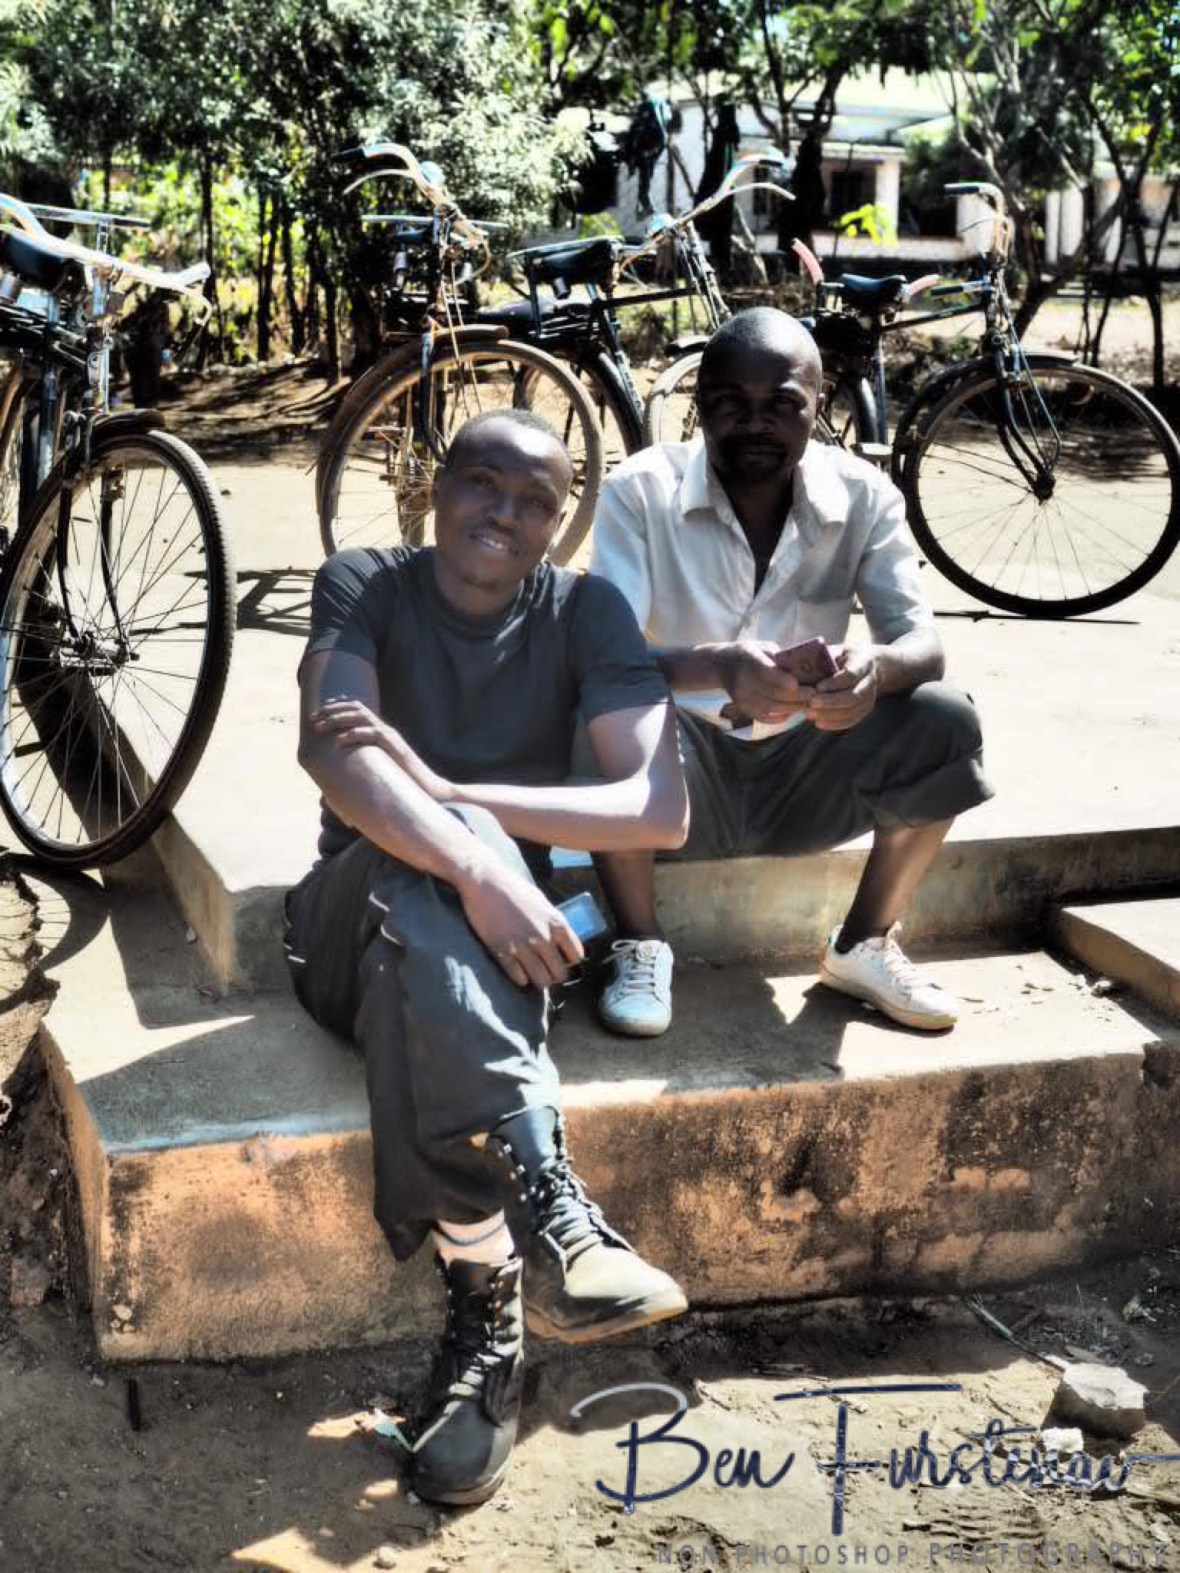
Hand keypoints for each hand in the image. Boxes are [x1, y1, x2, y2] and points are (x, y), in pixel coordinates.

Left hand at [311, 698, 451, 798]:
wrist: (427, 789)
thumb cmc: (402, 782)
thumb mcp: (380, 765)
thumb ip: (365, 758)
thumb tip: (343, 763)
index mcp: (381, 731)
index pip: (358, 708)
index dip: (338, 705)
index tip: (320, 709)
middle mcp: (385, 730)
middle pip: (356, 708)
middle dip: (332, 711)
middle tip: (314, 719)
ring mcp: (391, 737)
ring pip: (361, 718)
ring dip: (338, 720)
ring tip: (321, 727)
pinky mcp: (395, 748)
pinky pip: (372, 735)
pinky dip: (353, 735)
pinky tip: (338, 742)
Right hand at [456, 858, 583, 988]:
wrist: (485, 882)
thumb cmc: (514, 889)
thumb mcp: (543, 902)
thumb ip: (554, 922)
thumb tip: (562, 942)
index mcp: (557, 923)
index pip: (576, 955)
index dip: (569, 962)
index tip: (562, 962)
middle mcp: (543, 937)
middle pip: (560, 973)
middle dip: (555, 976)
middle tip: (548, 973)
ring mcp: (523, 945)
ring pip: (541, 980)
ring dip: (540, 982)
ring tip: (536, 978)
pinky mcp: (502, 951)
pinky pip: (518, 977)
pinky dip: (521, 979)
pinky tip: (519, 975)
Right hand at [720, 641, 814, 723]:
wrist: (721, 665)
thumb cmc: (750, 653)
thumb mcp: (764, 647)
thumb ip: (783, 658)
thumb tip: (808, 668)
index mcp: (751, 660)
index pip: (771, 675)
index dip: (791, 683)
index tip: (808, 683)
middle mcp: (745, 681)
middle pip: (776, 694)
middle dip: (799, 697)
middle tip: (814, 695)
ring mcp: (743, 697)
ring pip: (773, 708)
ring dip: (794, 708)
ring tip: (807, 704)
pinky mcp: (744, 708)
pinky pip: (765, 718)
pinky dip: (781, 717)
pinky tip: (792, 712)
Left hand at [807, 646, 878, 730]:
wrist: (865, 665)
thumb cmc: (842, 656)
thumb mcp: (835, 651)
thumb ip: (820, 659)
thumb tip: (795, 669)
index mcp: (863, 661)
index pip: (851, 675)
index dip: (835, 683)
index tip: (817, 687)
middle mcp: (870, 679)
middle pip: (854, 696)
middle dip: (832, 702)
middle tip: (810, 704)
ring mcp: (871, 696)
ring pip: (854, 710)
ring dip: (831, 714)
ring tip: (810, 714)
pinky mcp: (866, 708)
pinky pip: (853, 720)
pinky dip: (835, 723)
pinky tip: (819, 723)